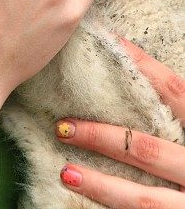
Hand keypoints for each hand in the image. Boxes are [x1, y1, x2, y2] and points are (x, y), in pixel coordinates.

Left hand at [56, 37, 184, 206]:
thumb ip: (172, 113)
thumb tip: (135, 80)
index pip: (174, 90)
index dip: (142, 65)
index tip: (109, 44)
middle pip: (147, 149)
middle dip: (101, 138)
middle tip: (63, 125)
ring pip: (143, 197)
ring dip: (100, 184)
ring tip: (66, 171)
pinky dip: (112, 206)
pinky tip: (84, 196)